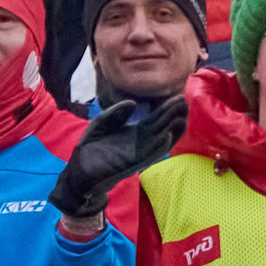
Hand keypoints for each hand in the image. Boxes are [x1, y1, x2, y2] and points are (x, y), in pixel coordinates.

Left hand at [50, 94, 186, 221]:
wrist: (79, 168)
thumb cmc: (92, 146)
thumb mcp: (103, 122)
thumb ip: (117, 112)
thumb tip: (134, 103)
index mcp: (136, 133)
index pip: (156, 119)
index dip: (167, 109)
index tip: (179, 97)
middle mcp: (142, 143)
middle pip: (163, 128)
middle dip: (174, 116)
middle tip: (185, 102)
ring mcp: (138, 154)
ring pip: (160, 141)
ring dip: (173, 131)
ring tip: (183, 118)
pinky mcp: (131, 164)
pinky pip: (148, 155)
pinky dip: (159, 146)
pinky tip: (167, 137)